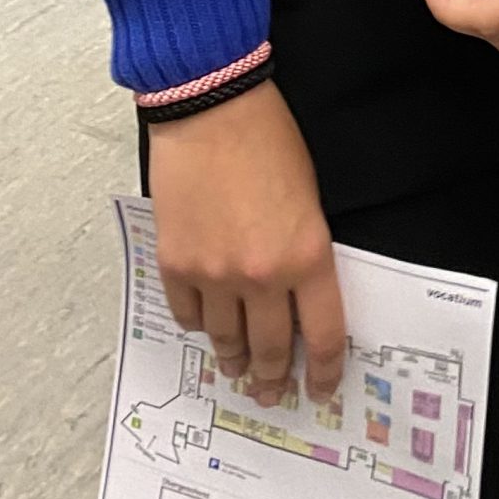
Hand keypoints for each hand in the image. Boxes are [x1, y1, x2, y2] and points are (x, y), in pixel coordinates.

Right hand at [147, 79, 346, 407]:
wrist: (211, 109)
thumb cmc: (267, 139)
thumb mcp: (310, 198)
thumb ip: (305, 253)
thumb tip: (299, 296)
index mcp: (306, 256)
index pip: (322, 334)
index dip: (322, 370)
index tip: (320, 387)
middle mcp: (261, 275)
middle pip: (270, 348)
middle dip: (272, 376)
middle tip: (271, 390)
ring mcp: (214, 275)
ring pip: (225, 339)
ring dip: (233, 358)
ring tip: (236, 368)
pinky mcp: (176, 265)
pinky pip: (187, 314)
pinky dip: (197, 323)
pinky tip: (204, 323)